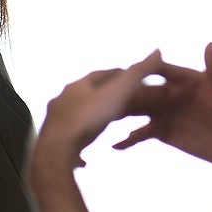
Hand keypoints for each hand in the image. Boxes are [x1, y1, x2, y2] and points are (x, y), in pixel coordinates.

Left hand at [38, 51, 166, 168]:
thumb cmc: (89, 118)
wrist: (58, 149)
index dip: (116, 75)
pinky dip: (78, 147)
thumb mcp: (119, 93)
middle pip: (84, 94)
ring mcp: (55, 121)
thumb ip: (138, 73)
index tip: (129, 77)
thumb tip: (158, 50)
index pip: (99, 75)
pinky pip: (67, 143)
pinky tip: (85, 160)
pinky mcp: (52, 143)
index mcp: (77, 86)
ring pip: (73, 117)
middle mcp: (62, 100)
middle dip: (99, 96)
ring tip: (100, 126)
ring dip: (87, 119)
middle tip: (116, 101)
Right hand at [114, 43, 211, 187]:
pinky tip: (113, 145)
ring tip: (98, 117)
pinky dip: (127, 139)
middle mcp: (173, 93)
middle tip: (102, 97)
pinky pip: (141, 134)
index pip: (161, 70)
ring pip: (137, 109)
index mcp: (189, 79)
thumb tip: (208, 44)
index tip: (125, 70)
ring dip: (119, 112)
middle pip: (143, 90)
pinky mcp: (164, 133)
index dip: (144, 69)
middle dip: (123, 92)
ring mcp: (167, 113)